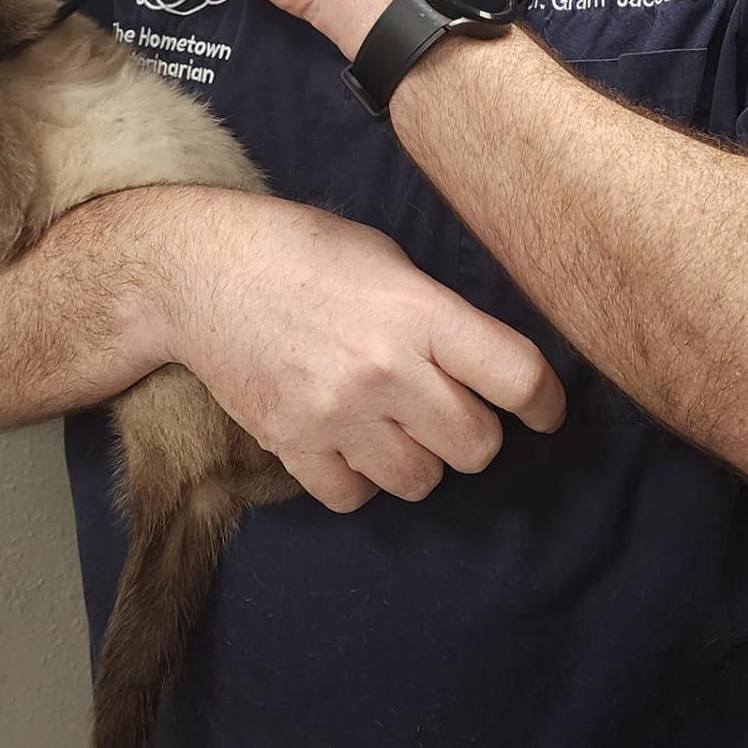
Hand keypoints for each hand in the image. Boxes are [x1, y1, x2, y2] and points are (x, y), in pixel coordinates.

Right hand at [153, 191, 566, 512]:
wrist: (200, 271)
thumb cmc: (300, 250)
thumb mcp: (385, 258)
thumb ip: (436, 312)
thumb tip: (482, 362)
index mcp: (418, 311)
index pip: (515, 376)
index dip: (547, 402)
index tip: (547, 412)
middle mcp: (384, 369)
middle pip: (477, 445)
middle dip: (474, 431)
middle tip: (450, 408)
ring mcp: (337, 414)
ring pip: (422, 480)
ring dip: (420, 459)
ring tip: (395, 423)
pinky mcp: (292, 445)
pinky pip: (356, 497)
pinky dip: (360, 478)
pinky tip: (350, 441)